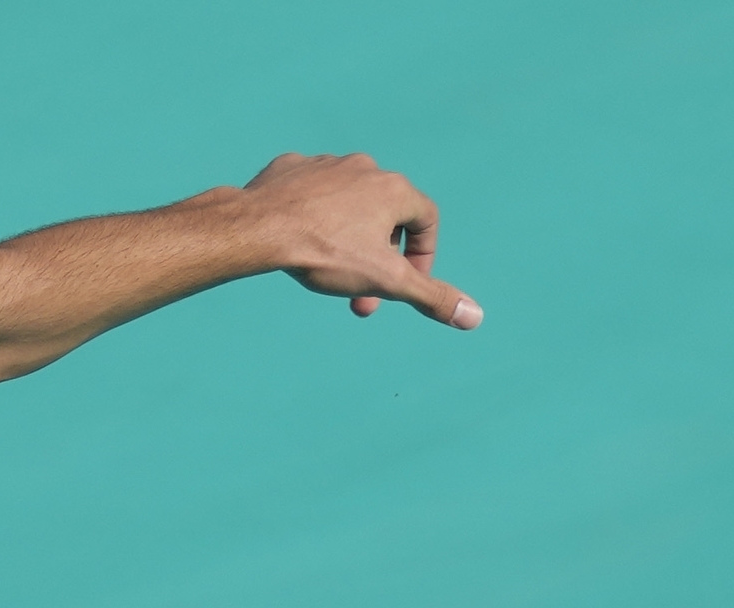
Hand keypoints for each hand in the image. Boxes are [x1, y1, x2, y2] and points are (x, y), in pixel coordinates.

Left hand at [243, 151, 478, 327]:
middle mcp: (365, 168)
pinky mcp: (289, 168)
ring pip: (344, 205)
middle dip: (375, 261)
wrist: (257, 228)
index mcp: (394, 189)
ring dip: (344, 237)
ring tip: (327, 270)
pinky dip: (308, 217)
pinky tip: (296, 241)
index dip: (422, 254)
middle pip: (382, 217)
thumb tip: (475, 317)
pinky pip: (306, 193)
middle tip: (360, 298)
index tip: (407, 283)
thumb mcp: (384, 280)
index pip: (425, 221)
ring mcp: (325, 164)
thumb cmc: (324, 251)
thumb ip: (430, 296)